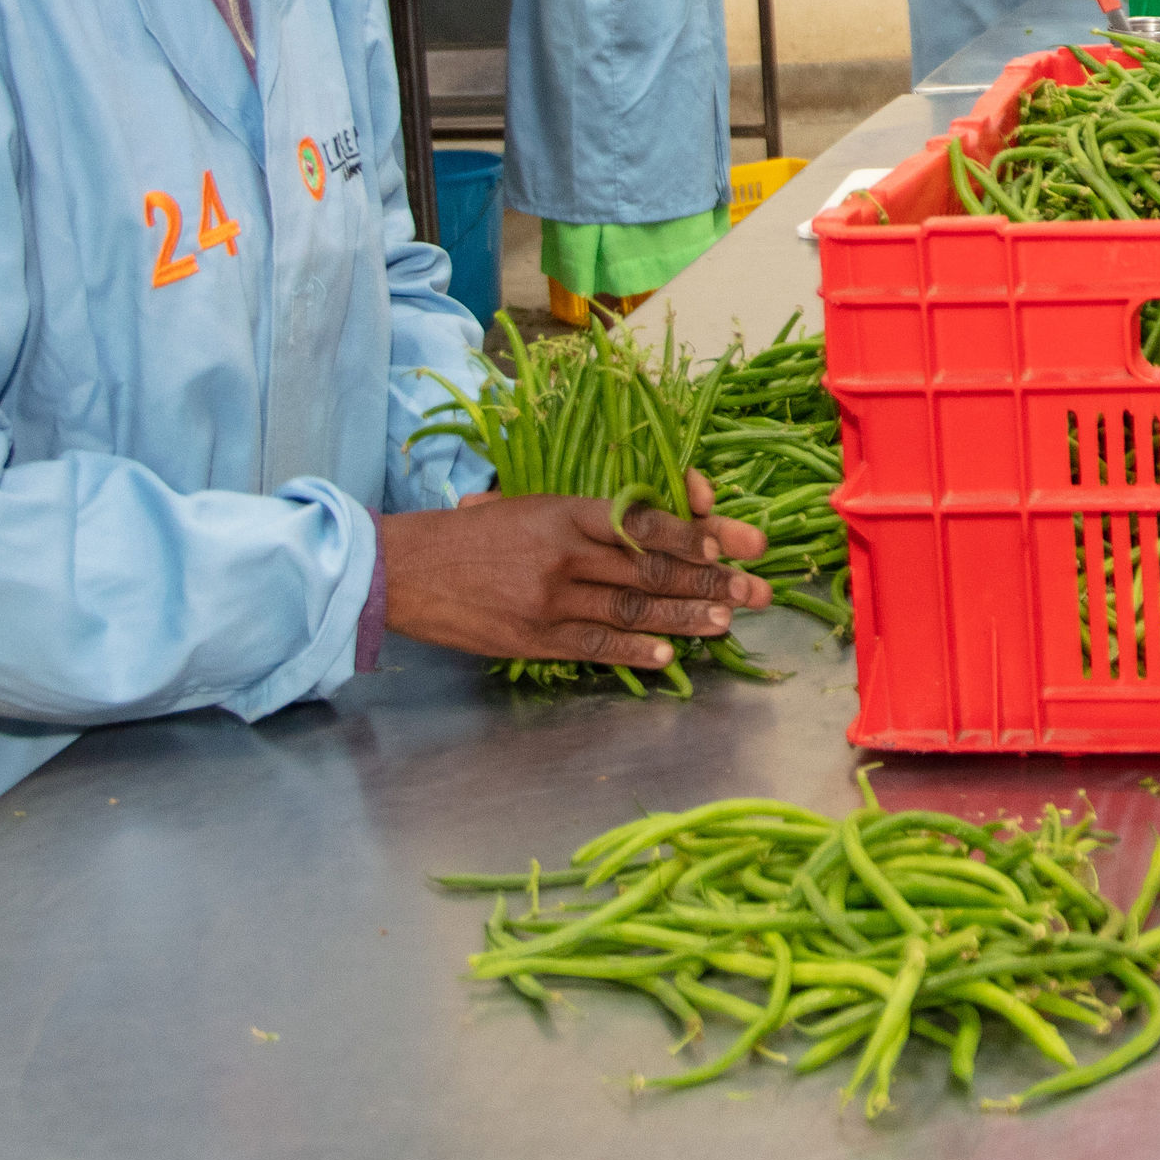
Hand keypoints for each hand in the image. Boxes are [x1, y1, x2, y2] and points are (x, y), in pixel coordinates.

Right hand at [379, 475, 770, 669]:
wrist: (404, 569)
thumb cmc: (470, 532)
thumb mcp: (527, 504)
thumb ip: (585, 513)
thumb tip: (648, 516)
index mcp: (567, 511)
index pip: (646, 521)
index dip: (698, 532)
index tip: (738, 541)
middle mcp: (565, 554)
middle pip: (652, 566)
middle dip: (711, 578)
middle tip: (755, 588)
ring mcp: (551, 599)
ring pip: (633, 607)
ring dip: (685, 616)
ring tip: (727, 621)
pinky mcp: (534, 638)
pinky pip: (594, 645)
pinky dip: (634, 650)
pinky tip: (668, 655)